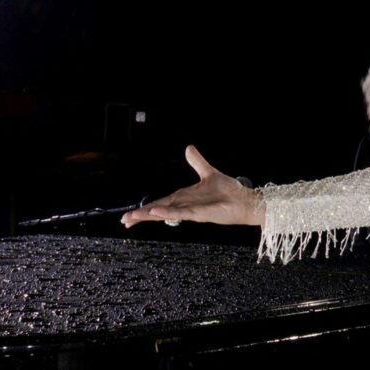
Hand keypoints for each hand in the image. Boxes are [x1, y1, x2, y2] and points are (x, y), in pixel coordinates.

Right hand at [120, 145, 263, 227]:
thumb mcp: (209, 172)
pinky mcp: (200, 214)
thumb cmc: (229, 191)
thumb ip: (197, 162)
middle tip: (124, 221)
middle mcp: (185, 205)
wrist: (245, 200)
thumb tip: (188, 148)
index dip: (146, 208)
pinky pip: (180, 213)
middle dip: (141, 216)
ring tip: (132, 218)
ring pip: (165, 213)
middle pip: (158, 211)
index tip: (130, 215)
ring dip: (149, 215)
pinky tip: (156, 212)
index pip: (161, 202)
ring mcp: (191, 211)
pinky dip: (168, 212)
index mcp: (185, 197)